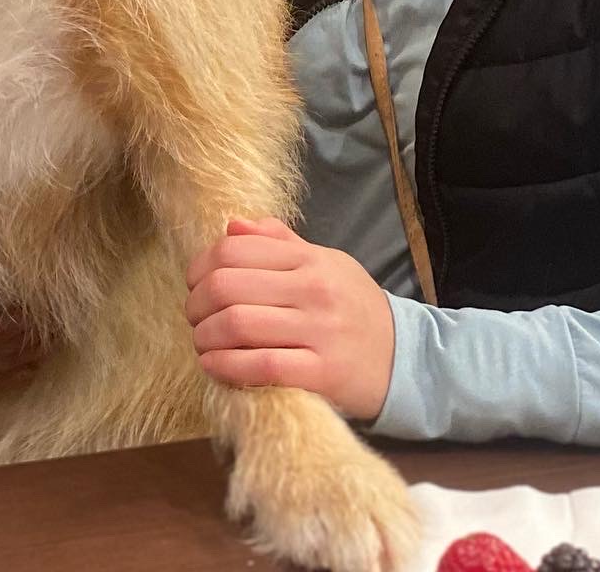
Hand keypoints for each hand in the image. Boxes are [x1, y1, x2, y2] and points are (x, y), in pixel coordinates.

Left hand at [184, 217, 395, 420]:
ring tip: (202, 343)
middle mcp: (313, 289)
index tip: (194, 284)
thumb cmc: (354, 307)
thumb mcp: (325, 262)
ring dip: (205, 337)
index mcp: (309, 259)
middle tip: (194, 316)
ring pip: (238, 325)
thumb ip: (279, 242)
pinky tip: (214, 366)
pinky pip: (260, 367)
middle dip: (196, 304)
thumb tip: (232, 225)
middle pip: (228, 286)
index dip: (201, 266)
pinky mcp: (321, 374)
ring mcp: (318, 332)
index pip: (236, 249)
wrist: (405, 357)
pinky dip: (226, 366)